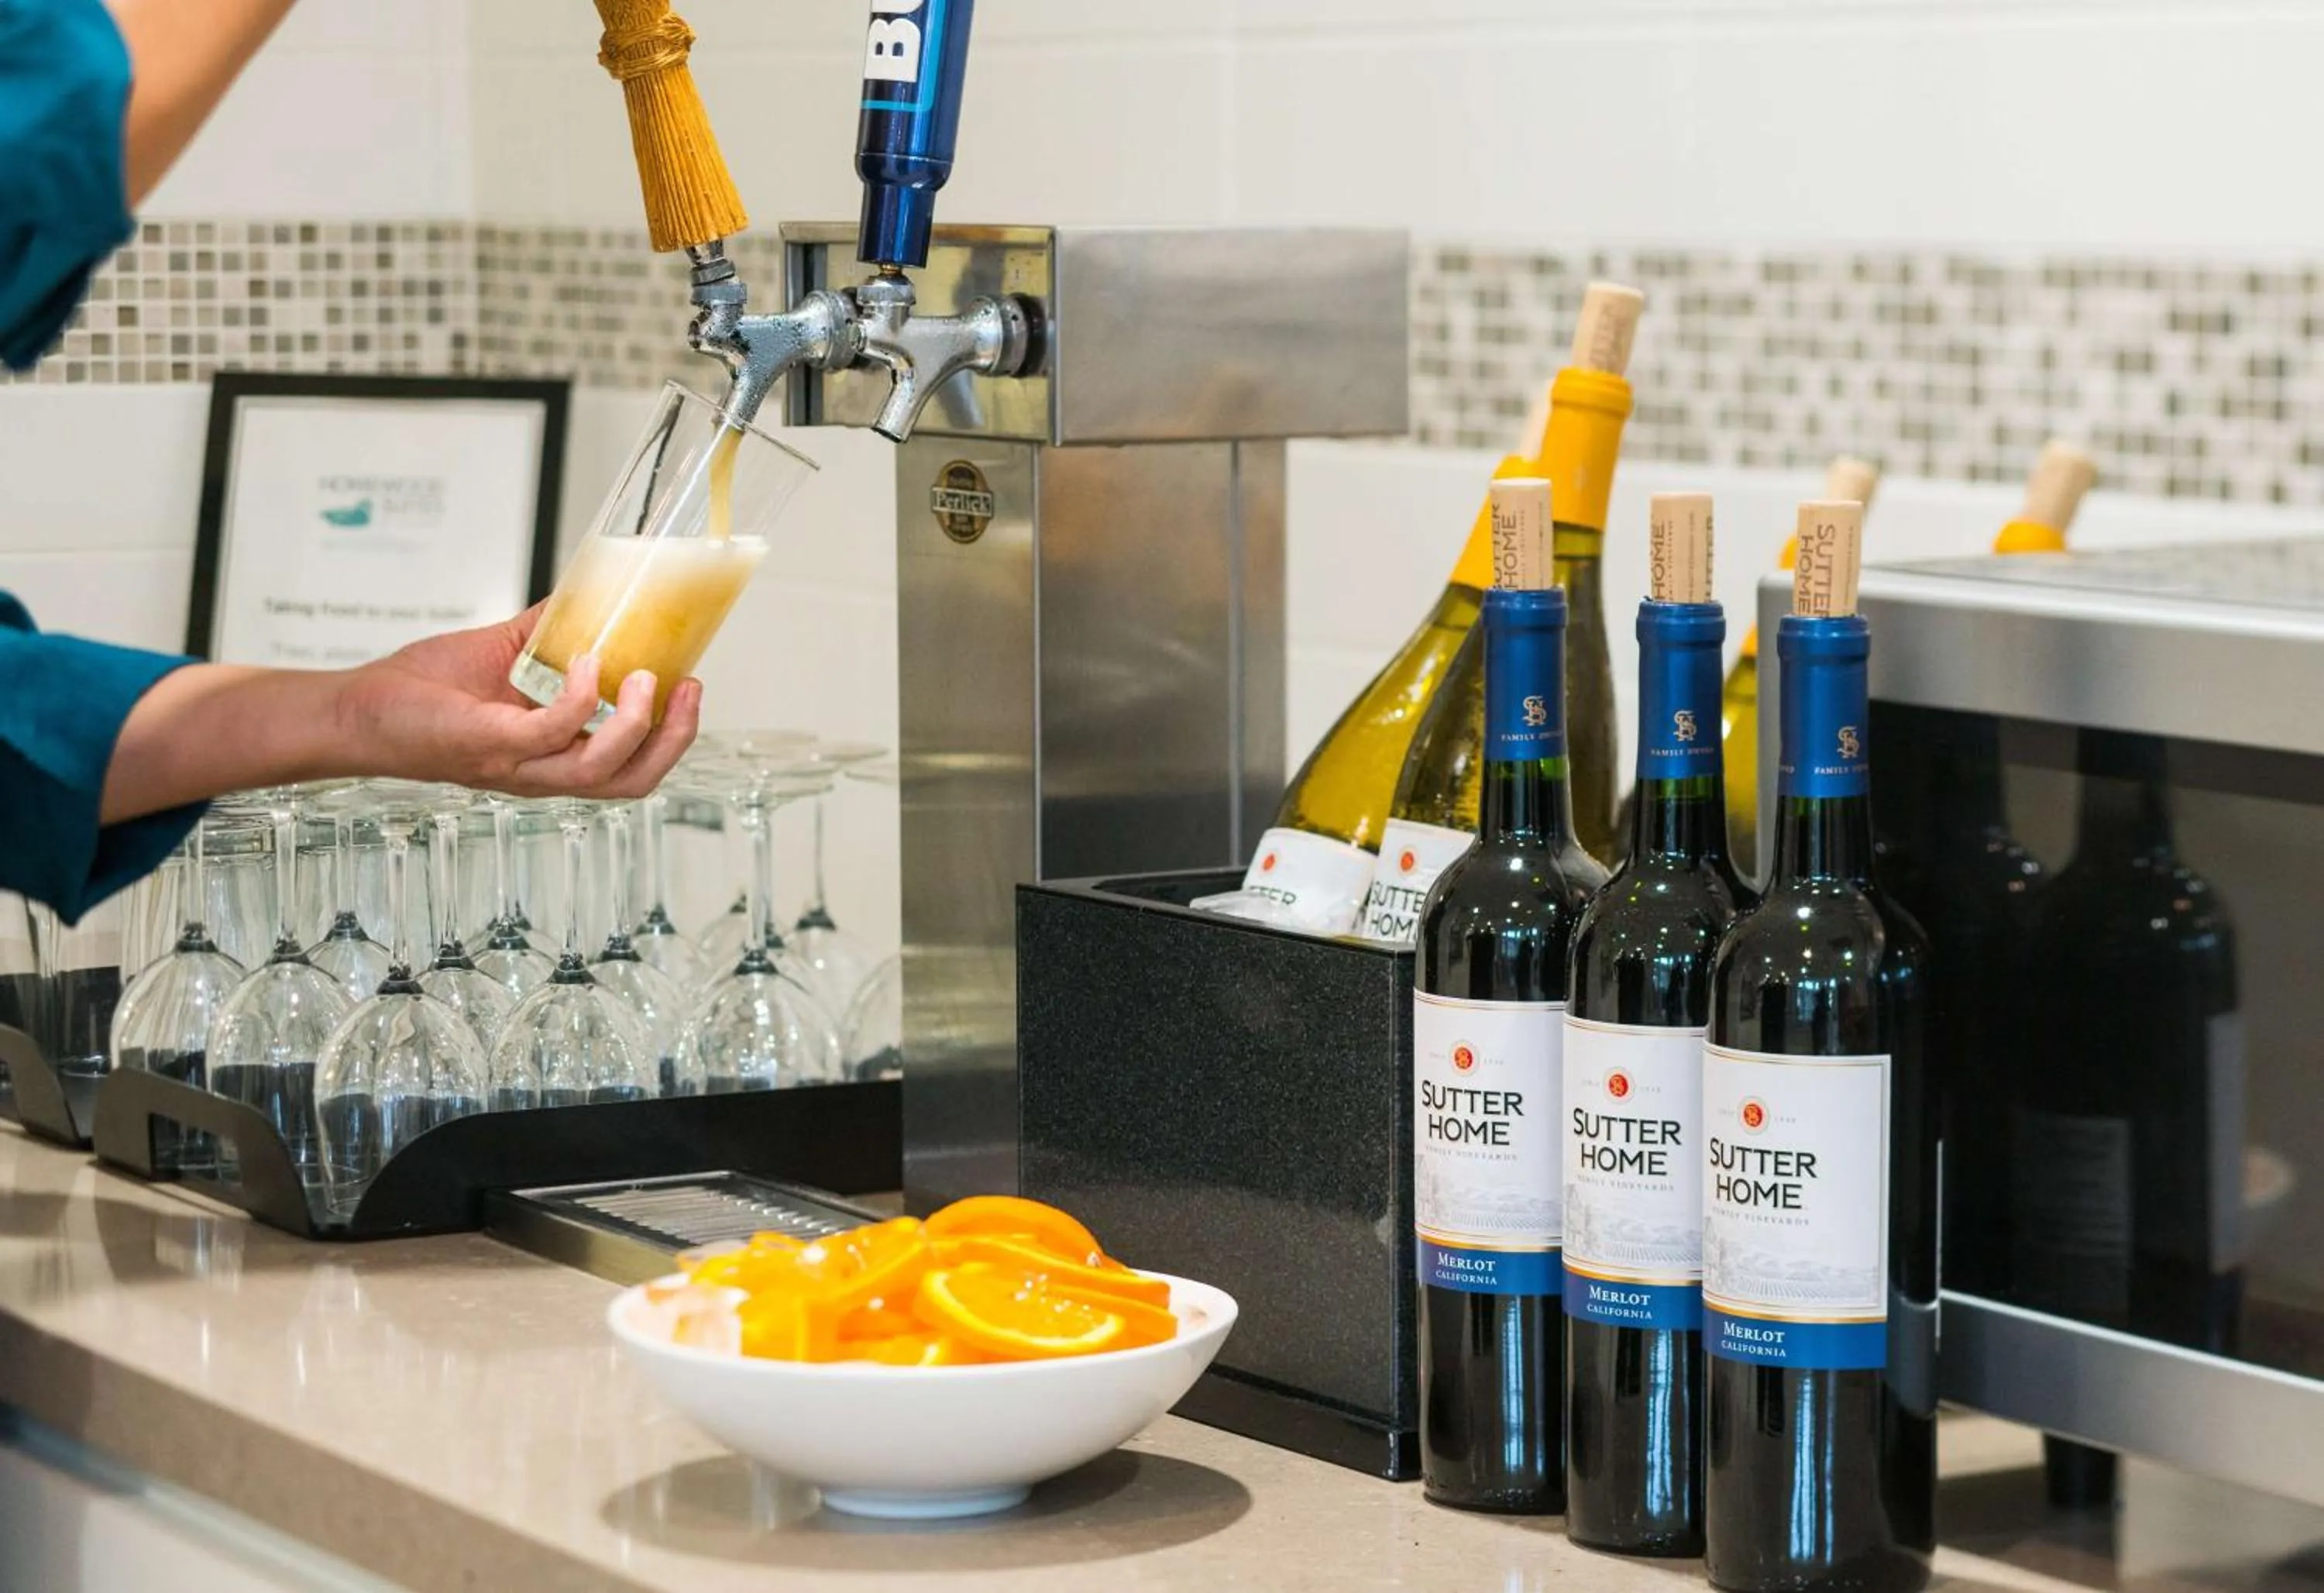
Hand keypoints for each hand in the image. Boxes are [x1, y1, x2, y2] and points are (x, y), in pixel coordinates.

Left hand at [333, 605, 700, 798]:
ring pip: (600, 768)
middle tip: (687, 691)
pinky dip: (579, 698)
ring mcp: (517, 763)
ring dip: (635, 724)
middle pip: (632, 780)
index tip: (691, 689)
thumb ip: (549, 634)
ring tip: (645, 678)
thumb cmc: (422, 692)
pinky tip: (584, 662)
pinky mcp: (490, 744)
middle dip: (673, 740)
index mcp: (553, 756)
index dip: (672, 738)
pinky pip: (551, 731)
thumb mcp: (504, 657)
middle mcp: (541, 772)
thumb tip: (589, 593)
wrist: (359, 709)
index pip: (631, 769)